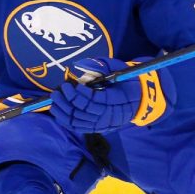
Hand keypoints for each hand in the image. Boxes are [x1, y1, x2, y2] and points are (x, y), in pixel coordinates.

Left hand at [50, 57, 175, 132]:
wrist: (139, 100)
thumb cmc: (127, 81)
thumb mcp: (119, 68)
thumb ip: (102, 66)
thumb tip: (83, 66)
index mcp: (118, 99)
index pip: (95, 101)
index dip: (81, 94)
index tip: (73, 84)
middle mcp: (110, 115)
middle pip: (85, 111)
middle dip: (69, 100)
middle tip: (59, 89)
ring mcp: (103, 123)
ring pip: (79, 120)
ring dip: (64, 110)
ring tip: (55, 98)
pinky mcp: (97, 127)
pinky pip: (78, 127)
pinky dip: (66, 121)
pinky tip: (57, 112)